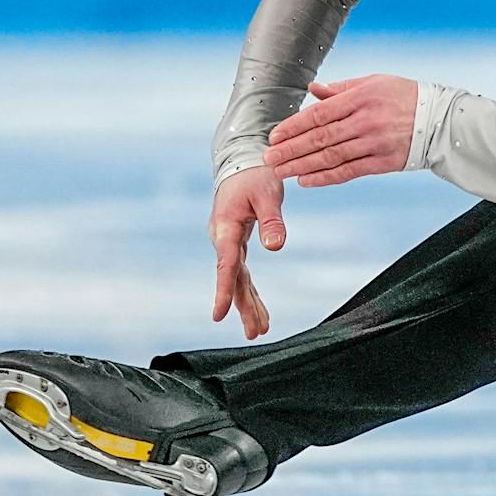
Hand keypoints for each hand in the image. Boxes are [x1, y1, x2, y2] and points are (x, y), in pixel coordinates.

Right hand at [209, 166, 285, 338]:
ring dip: (248, 304)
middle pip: (233, 278)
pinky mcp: (236, 243)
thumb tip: (276, 247)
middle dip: (243, 306)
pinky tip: (258, 310)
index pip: (226, 264)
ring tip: (260, 330)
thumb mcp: (268, 194)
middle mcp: (223, 239)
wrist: (241, 162)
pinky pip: (242, 272)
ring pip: (237, 279)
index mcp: (226, 227)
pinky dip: (250, 291)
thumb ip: (272, 220)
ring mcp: (228, 243)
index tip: (219, 315)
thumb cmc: (254, 175)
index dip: (224, 290)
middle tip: (256, 332)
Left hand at [265, 74, 419, 187]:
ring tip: (281, 171)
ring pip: (331, 157)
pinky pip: (349, 171)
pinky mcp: (383, 162)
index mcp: (361, 97)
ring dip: (302, 166)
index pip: (319, 114)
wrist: (441, 120)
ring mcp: (375, 143)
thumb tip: (313, 91)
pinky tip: (306, 180)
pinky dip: (326, 177)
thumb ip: (342, 89)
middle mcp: (365, 121)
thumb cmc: (405, 97)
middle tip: (268, 159)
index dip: (294, 127)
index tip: (274, 136)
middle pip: (320, 138)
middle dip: (291, 150)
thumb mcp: (374, 83)